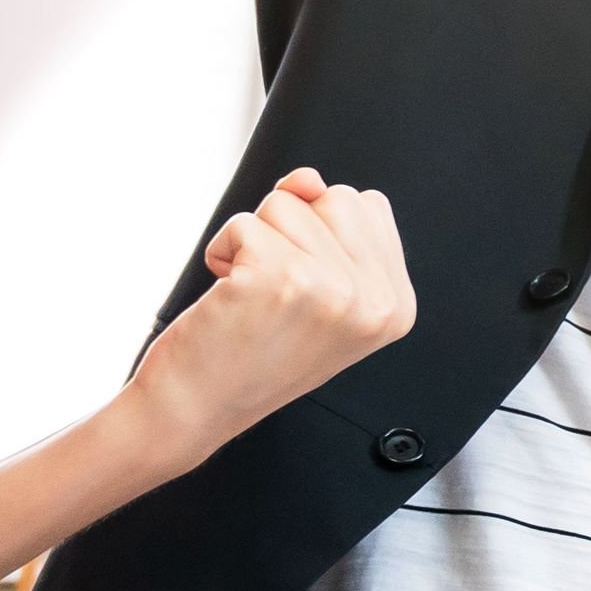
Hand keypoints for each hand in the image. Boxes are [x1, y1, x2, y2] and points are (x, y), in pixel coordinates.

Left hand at [122, 166, 415, 463]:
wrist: (194, 410)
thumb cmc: (249, 352)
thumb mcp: (317, 290)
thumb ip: (329, 226)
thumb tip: (306, 179)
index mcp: (396, 305)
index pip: (368, 206)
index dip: (322, 233)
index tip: (305, 289)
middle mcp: (374, 301)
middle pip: (334, 197)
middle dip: (291, 231)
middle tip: (276, 293)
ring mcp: (333, 290)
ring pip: (286, 204)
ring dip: (252, 243)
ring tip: (252, 297)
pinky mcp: (280, 278)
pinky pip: (243, 223)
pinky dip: (221, 252)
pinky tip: (228, 298)